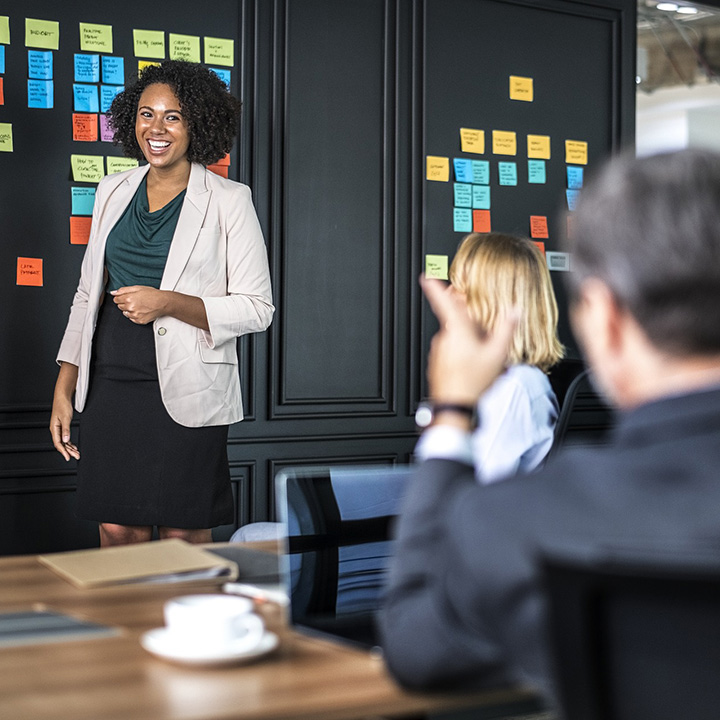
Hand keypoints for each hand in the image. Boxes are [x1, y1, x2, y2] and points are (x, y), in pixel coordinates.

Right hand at [50, 394, 79, 461]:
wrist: (62, 398)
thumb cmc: (62, 406)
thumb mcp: (65, 418)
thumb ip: (66, 429)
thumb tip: (66, 439)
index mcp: (54, 428)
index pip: (58, 443)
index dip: (63, 451)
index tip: (68, 457)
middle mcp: (56, 430)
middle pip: (61, 444)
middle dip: (69, 451)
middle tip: (76, 456)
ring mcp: (59, 429)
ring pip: (64, 442)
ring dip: (70, 448)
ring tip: (77, 453)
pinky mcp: (63, 427)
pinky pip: (66, 438)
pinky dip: (70, 443)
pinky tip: (74, 447)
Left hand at [112, 286, 167, 324]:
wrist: (163, 303)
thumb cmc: (153, 295)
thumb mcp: (138, 288)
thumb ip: (124, 290)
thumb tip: (114, 292)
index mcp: (129, 298)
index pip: (116, 299)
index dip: (120, 297)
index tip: (125, 297)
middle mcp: (131, 308)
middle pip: (120, 306)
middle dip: (125, 303)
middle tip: (134, 300)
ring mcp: (135, 315)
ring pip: (125, 313)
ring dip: (130, 310)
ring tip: (139, 305)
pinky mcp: (139, 321)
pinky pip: (132, 319)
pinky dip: (135, 315)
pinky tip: (141, 310)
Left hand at [421, 275, 516, 407]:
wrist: (455, 407)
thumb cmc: (472, 382)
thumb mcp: (497, 354)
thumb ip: (505, 329)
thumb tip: (514, 311)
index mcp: (456, 330)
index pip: (443, 302)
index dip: (434, 288)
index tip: (425, 277)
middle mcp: (443, 339)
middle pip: (456, 321)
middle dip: (470, 324)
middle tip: (485, 336)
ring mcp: (439, 353)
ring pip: (455, 338)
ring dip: (468, 342)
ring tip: (483, 357)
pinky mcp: (437, 365)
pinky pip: (451, 353)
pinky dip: (462, 355)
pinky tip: (474, 367)